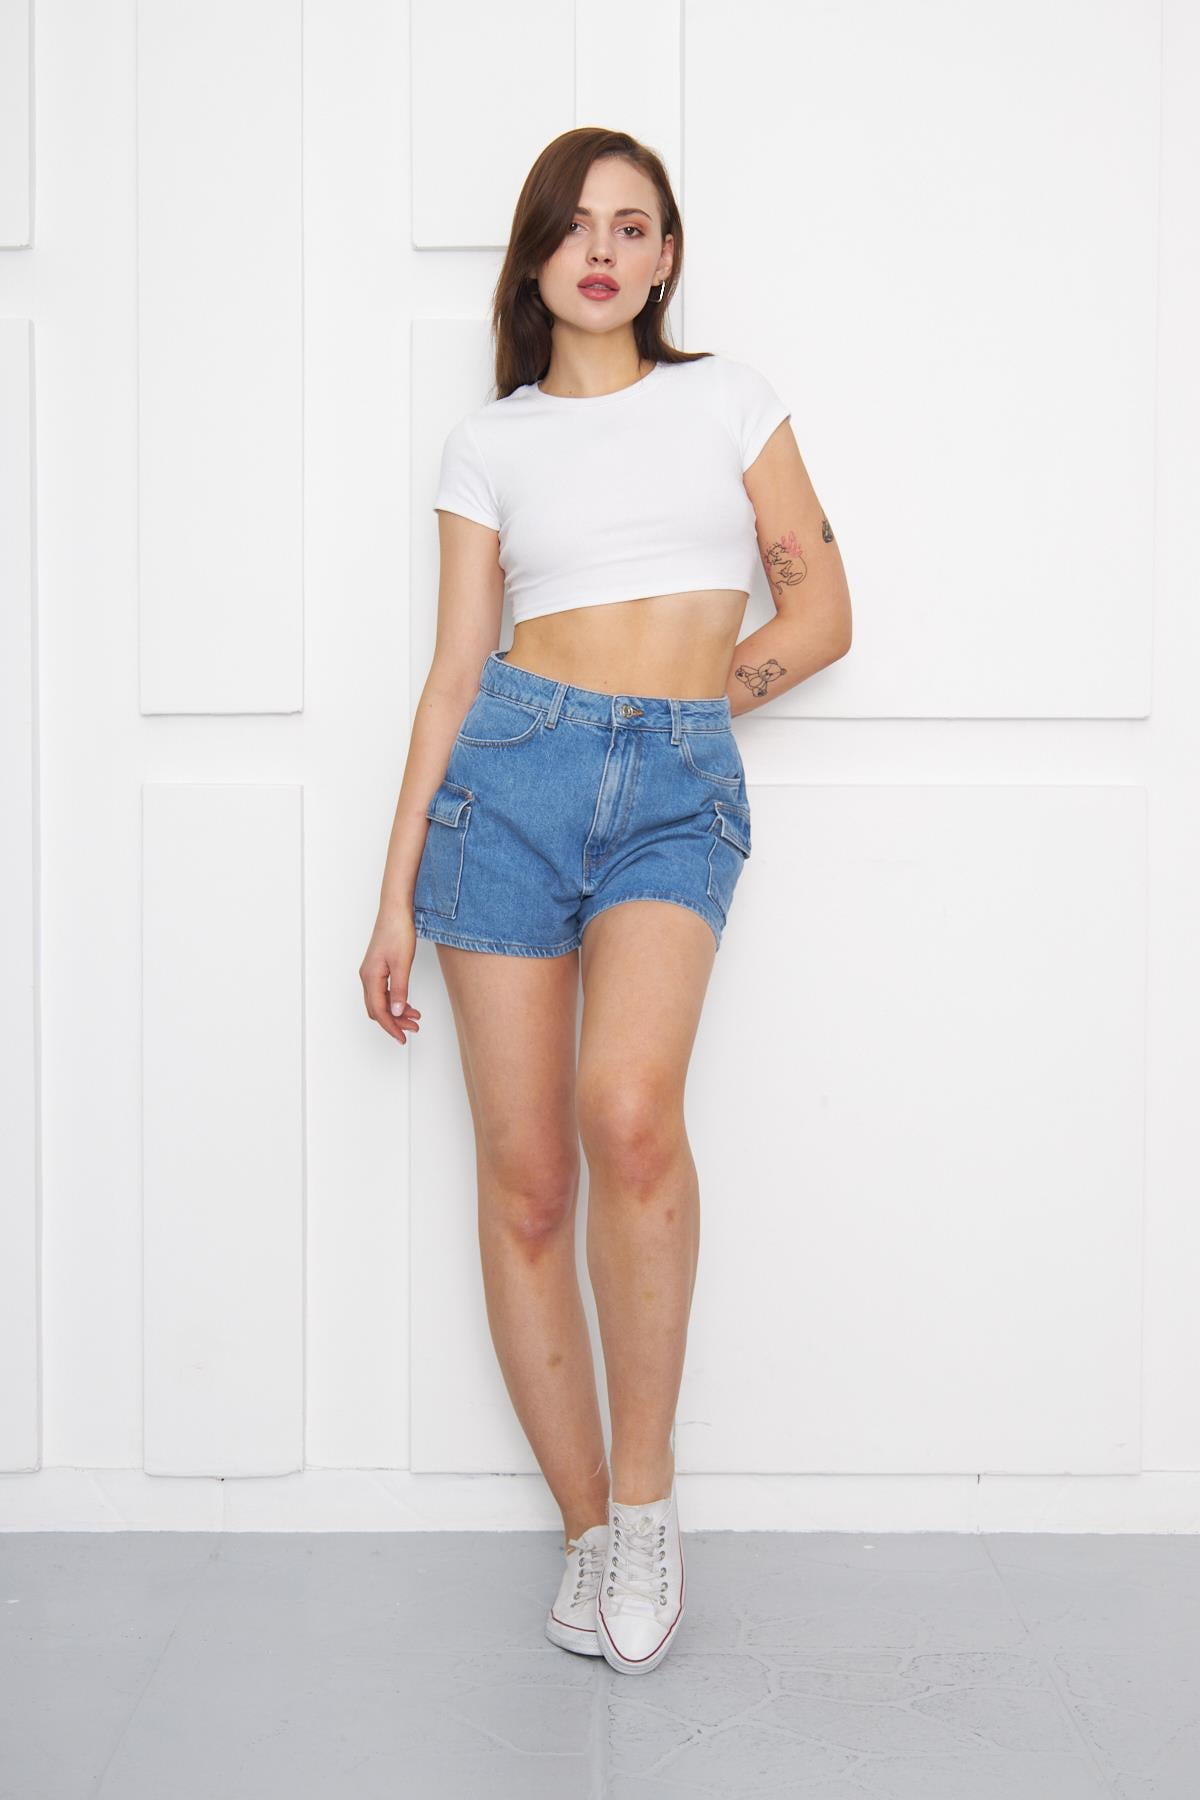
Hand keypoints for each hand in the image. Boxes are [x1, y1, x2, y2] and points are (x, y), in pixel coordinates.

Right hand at [359, 908, 421, 1043]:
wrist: (396, 910)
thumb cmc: (397, 931)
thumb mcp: (402, 964)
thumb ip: (399, 990)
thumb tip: (397, 1012)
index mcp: (371, 977)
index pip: (379, 1011)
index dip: (391, 1027)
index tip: (402, 1037)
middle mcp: (367, 976)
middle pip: (377, 1009)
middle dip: (394, 1022)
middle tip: (413, 1029)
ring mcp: (372, 972)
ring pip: (381, 1001)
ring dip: (396, 1012)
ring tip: (414, 1018)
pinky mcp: (378, 967)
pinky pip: (383, 992)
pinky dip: (395, 1001)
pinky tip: (407, 1004)